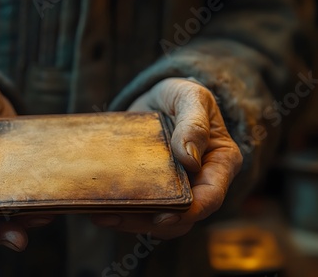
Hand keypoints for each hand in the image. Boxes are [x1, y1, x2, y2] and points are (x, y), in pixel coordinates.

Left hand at [92, 77, 242, 238]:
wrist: (158, 98)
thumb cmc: (180, 95)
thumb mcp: (190, 97)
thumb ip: (193, 123)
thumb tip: (189, 159)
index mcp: (220, 163)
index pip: (211, 196)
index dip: (190, 211)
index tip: (163, 217)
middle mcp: (200, 184)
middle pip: (180, 217)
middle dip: (148, 222)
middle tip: (115, 217)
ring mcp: (175, 190)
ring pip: (157, 219)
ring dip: (128, 221)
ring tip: (99, 215)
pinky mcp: (152, 190)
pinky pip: (140, 208)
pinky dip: (120, 211)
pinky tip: (97, 208)